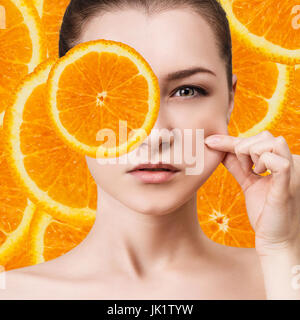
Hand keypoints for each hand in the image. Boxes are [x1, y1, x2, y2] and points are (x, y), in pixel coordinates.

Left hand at [204, 130, 299, 256]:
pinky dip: (263, 162)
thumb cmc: (264, 212)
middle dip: (243, 148)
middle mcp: (292, 162)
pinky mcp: (289, 185)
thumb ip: (237, 165)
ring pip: (272, 143)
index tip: (210, 141)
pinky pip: (279, 162)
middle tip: (243, 169)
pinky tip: (258, 174)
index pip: (259, 138)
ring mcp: (293, 172)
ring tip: (252, 172)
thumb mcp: (248, 182)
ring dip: (252, 154)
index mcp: (283, 161)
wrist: (276, 240)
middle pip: (265, 136)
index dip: (232, 140)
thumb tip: (218, 148)